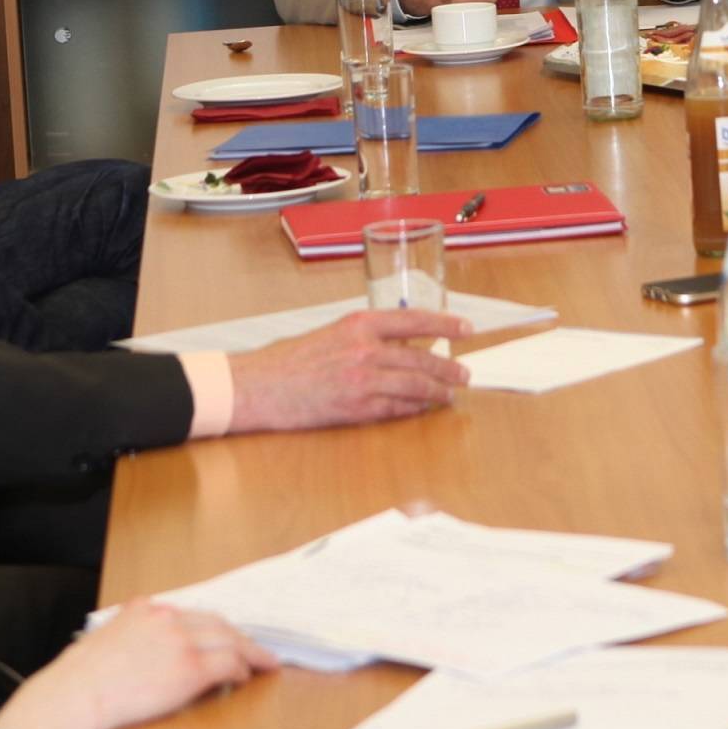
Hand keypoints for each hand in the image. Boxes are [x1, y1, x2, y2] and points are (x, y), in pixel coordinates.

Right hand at [0, 601, 276, 728]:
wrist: (76, 696)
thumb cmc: (80, 681)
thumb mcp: (106, 642)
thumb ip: (132, 639)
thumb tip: (149, 657)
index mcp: (144, 609)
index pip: (190, 614)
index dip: (211, 627)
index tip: (221, 635)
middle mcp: (166, 617)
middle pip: (216, 622)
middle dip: (237, 635)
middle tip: (253, 647)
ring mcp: (181, 640)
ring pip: (230, 638)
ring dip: (249, 650)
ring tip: (263, 661)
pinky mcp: (191, 667)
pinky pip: (229, 663)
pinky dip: (244, 668)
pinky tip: (248, 676)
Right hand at [226, 309, 469, 432]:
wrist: (260, 387)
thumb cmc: (291, 361)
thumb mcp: (332, 334)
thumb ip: (366, 337)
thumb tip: (402, 345)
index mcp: (359, 323)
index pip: (414, 319)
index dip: (446, 324)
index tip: (467, 328)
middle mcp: (365, 349)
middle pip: (421, 357)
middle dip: (448, 368)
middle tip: (465, 374)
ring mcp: (362, 380)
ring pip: (415, 386)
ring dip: (438, 391)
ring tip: (451, 394)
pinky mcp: (356, 408)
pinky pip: (397, 409)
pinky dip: (415, 409)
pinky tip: (424, 409)